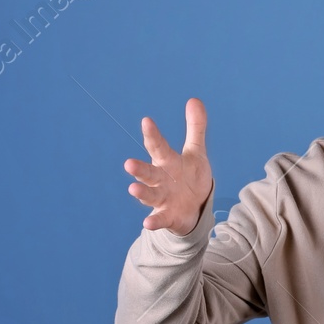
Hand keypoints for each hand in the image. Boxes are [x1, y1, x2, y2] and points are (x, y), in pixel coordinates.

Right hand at [124, 98, 213, 232]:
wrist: (194, 207)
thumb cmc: (190, 176)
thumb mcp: (196, 152)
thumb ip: (195, 128)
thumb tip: (194, 99)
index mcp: (167, 162)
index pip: (158, 146)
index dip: (153, 134)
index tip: (147, 121)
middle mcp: (161, 180)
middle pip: (149, 173)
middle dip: (139, 169)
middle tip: (128, 163)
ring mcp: (163, 198)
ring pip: (150, 195)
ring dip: (141, 193)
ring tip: (133, 188)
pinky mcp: (168, 216)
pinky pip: (160, 219)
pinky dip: (154, 221)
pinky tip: (146, 224)